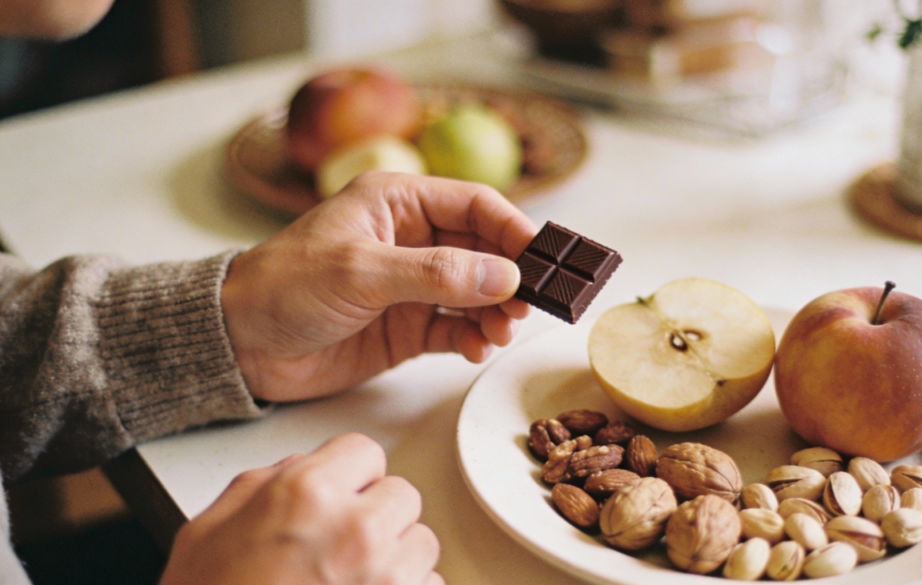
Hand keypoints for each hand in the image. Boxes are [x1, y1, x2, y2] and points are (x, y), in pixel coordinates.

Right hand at [159, 433, 442, 584]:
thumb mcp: (207, 533)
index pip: (365, 452)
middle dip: (375, 514)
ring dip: (395, 557)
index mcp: (306, 495)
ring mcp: (385, 578)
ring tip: (349, 580)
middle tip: (340, 543)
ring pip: (421, 543)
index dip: (349, 474)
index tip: (341, 492)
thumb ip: (260, 486)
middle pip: (402, 496)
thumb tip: (297, 469)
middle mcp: (355, 531)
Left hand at [221, 171, 535, 401]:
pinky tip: (475, 348)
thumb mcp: (361, 271)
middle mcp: (411, 240)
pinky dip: (473, 339)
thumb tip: (506, 276)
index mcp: (397, 203)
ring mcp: (412, 286)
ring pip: (477, 292)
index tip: (545, 260)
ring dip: (496, 311)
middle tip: (529, 305)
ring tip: (500, 332)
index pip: (475, 204)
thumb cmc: (285, 287)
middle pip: (485, 249)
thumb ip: (436, 274)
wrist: (240, 346)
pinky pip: (456, 329)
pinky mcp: (407, 327)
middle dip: (512, 276)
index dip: (514, 229)